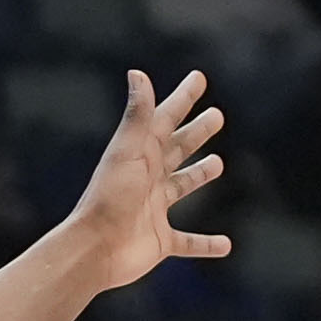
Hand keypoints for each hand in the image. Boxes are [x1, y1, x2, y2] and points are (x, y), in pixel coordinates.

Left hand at [66, 69, 230, 289]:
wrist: (95, 248)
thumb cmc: (110, 197)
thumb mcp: (126, 151)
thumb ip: (138, 115)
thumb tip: (138, 72)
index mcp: (140, 154)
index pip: (166, 119)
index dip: (183, 98)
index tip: (198, 78)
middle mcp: (148, 178)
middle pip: (178, 149)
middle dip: (197, 132)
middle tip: (217, 116)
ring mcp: (155, 209)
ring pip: (182, 186)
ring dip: (199, 175)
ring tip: (218, 163)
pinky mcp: (160, 240)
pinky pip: (189, 242)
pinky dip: (206, 244)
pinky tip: (225, 245)